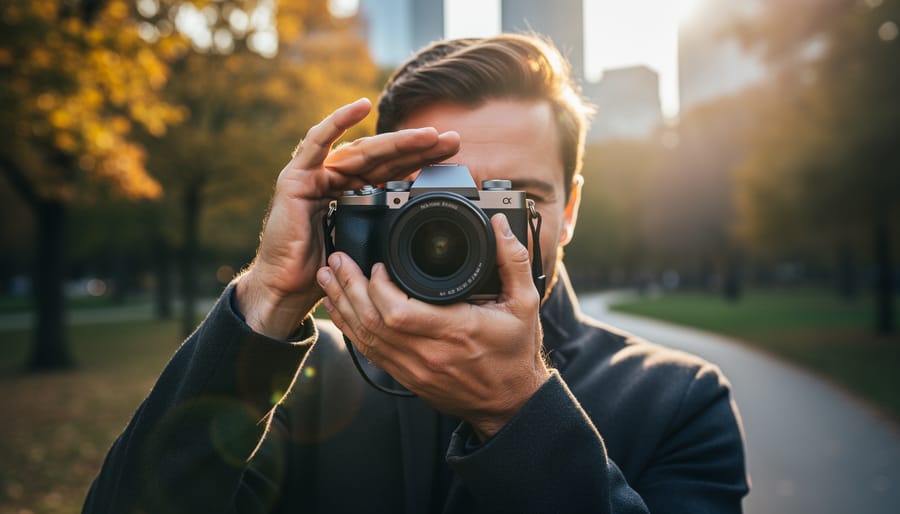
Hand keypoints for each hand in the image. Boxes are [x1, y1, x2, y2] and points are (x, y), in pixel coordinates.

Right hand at [237, 98, 459, 338]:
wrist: (288, 289)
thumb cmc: (323, 271)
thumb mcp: (366, 246)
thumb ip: (384, 228)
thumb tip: (420, 226)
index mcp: (353, 193)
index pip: (392, 172)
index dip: (421, 163)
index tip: (452, 159)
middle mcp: (336, 179)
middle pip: (384, 158)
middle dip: (419, 149)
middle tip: (452, 142)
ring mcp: (316, 175)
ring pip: (363, 150)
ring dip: (397, 140)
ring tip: (428, 135)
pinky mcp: (297, 176)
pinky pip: (317, 141)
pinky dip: (338, 121)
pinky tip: (361, 106)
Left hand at [317, 213, 550, 438]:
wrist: (509, 403)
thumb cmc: (515, 354)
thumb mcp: (525, 303)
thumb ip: (513, 261)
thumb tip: (501, 226)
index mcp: (455, 331)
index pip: (400, 312)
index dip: (379, 287)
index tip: (377, 263)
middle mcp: (428, 353)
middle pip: (373, 322)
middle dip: (349, 288)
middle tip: (337, 260)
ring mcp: (414, 369)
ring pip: (365, 338)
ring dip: (343, 306)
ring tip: (327, 278)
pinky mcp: (406, 378)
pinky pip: (370, 353)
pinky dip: (351, 329)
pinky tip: (339, 309)